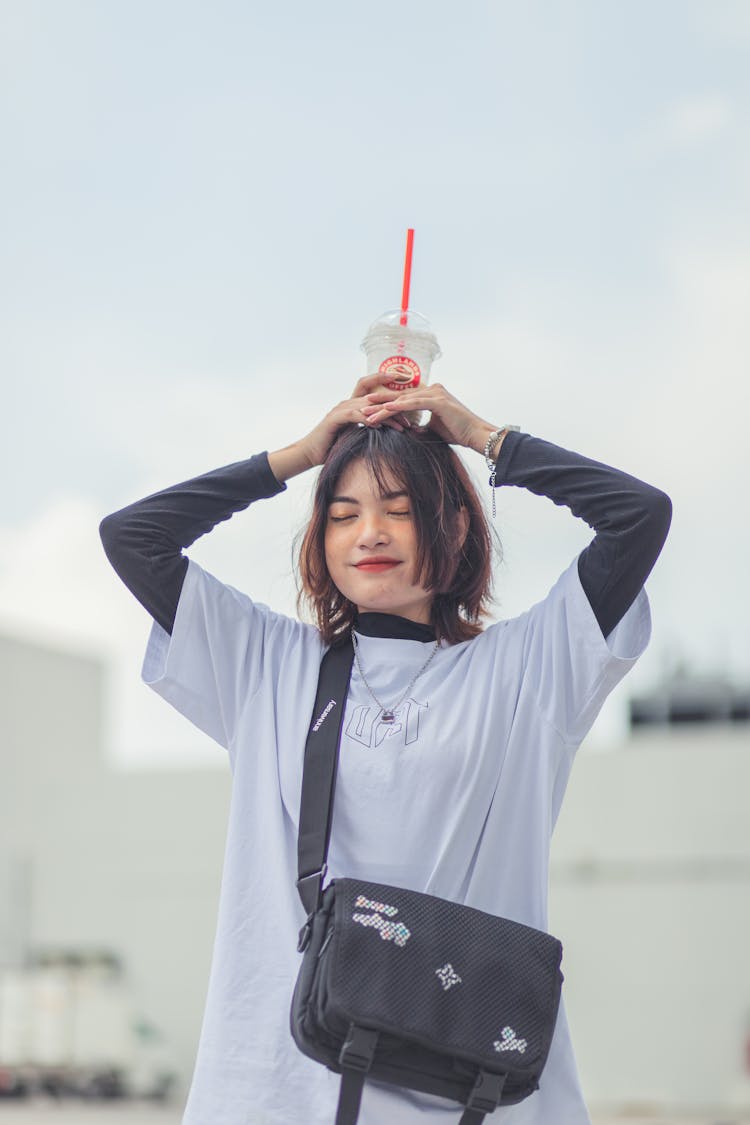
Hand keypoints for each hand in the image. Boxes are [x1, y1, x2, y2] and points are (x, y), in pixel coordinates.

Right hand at [299, 374, 413, 467]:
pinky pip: (354, 415)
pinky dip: (367, 419)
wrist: (310, 453)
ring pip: (368, 406)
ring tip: (404, 424)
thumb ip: (368, 428)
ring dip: (387, 414)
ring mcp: (341, 409)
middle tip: (415, 401)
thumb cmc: (333, 446)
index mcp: (353, 404)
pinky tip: (379, 425)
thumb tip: (387, 430)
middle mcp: (347, 403)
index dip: (386, 379)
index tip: (407, 382)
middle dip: (394, 395)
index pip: (371, 385)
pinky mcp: (335, 419)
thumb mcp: (355, 435)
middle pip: (374, 395)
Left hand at [361, 382, 494, 453]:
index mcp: (430, 394)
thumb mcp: (433, 429)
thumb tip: (407, 431)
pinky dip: (399, 406)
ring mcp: (436, 393)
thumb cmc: (459, 433)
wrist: (477, 435)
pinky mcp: (439, 401)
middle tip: (360, 406)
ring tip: (367, 411)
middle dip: (379, 402)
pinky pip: (414, 402)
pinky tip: (386, 409)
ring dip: (384, 406)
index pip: (402, 398)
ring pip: (404, 399)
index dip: (385, 403)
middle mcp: (432, 389)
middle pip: (400, 396)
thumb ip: (420, 426)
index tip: (369, 409)